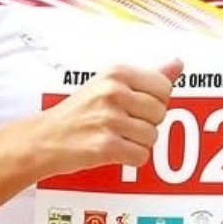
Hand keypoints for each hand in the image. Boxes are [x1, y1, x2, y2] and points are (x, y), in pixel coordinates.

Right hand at [40, 59, 182, 174]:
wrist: (44, 137)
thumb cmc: (79, 111)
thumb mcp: (110, 84)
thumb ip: (148, 76)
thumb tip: (178, 65)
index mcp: (117, 72)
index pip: (164, 87)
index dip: (154, 101)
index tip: (134, 105)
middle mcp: (113, 92)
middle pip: (160, 113)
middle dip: (145, 123)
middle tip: (121, 124)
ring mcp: (109, 119)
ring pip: (152, 137)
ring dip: (137, 143)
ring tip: (115, 137)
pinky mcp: (105, 146)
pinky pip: (141, 156)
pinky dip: (130, 158)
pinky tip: (113, 150)